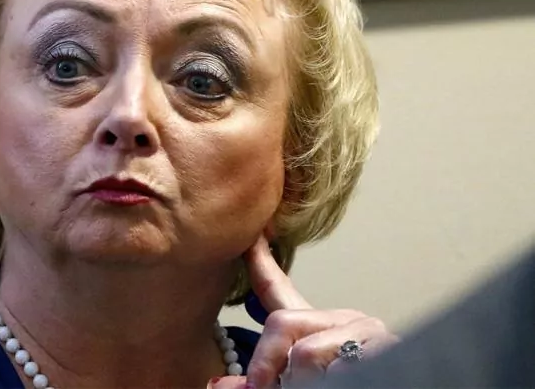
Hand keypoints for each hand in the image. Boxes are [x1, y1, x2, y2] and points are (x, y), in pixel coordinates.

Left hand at [211, 237, 398, 388]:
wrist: (389, 388)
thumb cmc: (336, 386)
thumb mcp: (289, 382)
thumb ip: (259, 377)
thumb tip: (218, 387)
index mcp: (317, 327)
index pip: (277, 289)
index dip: (256, 261)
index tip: (244, 235)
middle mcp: (344, 320)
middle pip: (282, 322)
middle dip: (268, 362)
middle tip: (269, 387)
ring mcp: (369, 332)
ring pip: (304, 352)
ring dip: (300, 382)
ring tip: (321, 387)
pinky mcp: (386, 347)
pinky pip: (336, 368)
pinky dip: (331, 383)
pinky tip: (346, 382)